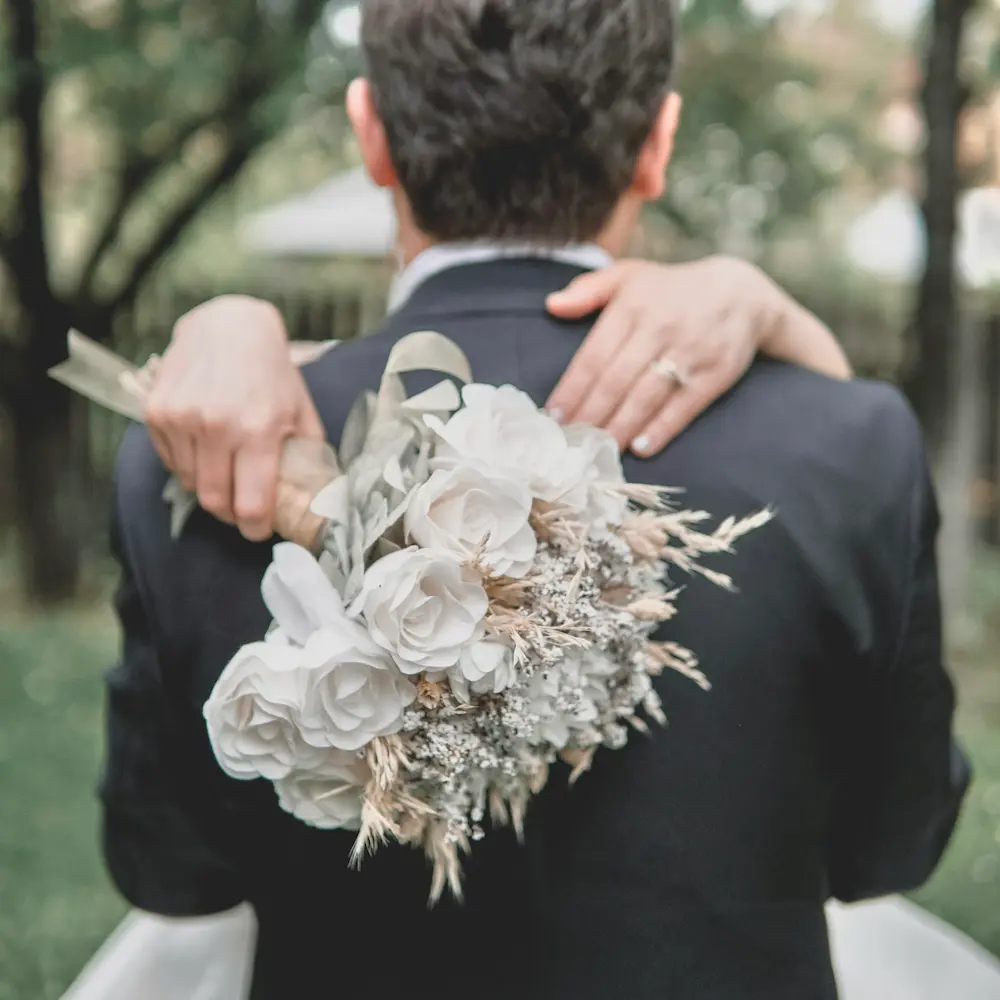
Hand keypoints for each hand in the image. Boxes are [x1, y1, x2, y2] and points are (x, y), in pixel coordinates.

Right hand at [145, 296, 323, 541]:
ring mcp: (182, 418)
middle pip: (215, 502)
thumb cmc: (271, 372)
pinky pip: (170, 461)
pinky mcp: (157, 412)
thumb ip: (306, 455)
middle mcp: (217, 426)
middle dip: (231, 514)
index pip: (252, 504)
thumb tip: (315, 497)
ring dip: (210, 489)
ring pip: (191, 484)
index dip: (256, 527)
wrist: (228, 325)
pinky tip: (205, 450)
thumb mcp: (301, 411)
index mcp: (260, 429)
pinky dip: (188, 466)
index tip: (259, 530)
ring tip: (227, 474)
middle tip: (243, 510)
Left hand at [545, 256, 851, 455]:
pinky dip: (662, 428)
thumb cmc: (672, 290)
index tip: (554, 416)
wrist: (743, 293)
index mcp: (632, 306)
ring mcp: (690, 351)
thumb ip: (589, 289)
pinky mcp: (716, 372)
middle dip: (590, 414)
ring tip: (599, 450)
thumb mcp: (630, 276)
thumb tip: (552, 306)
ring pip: (647, 396)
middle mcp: (660, 327)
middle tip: (570, 442)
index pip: (594, 355)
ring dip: (620, 426)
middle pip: (617, 380)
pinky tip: (641, 448)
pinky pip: (685, 405)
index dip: (572, 389)